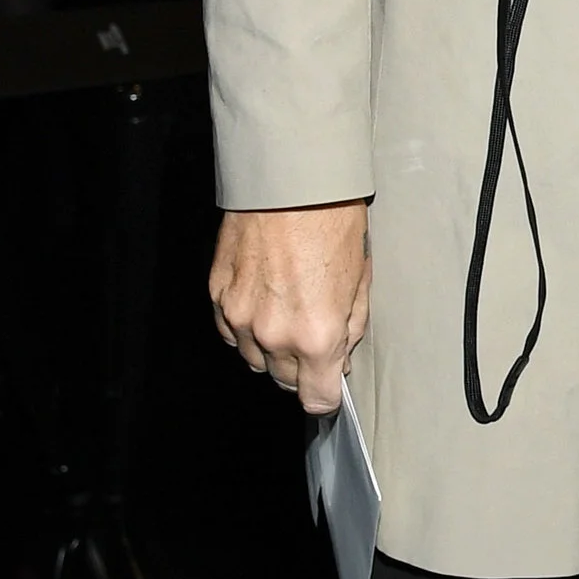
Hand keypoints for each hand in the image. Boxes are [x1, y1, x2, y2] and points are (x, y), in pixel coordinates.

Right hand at [210, 201, 371, 411]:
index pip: (316, 400)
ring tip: (289, 312)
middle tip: (316, 335)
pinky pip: (230, 332)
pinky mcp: (217, 294)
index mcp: (316, 335)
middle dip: (303, 367)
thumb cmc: (332, 220)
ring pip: (255, 359)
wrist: (289, 179)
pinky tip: (264, 301)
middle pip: (285, 381)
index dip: (326, 394)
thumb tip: (339, 357)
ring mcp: (239, 316)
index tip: (330, 382)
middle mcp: (273, 334)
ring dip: (272, 348)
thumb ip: (350, 329)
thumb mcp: (360, 279)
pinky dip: (246, 327)